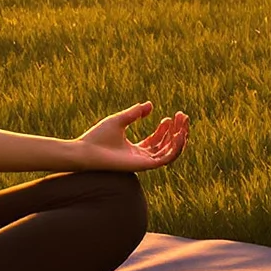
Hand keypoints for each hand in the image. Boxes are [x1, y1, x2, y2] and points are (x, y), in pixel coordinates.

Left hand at [71, 102, 189, 172]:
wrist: (87, 151)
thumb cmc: (98, 137)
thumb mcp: (119, 120)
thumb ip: (135, 113)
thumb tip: (150, 105)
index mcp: (136, 149)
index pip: (157, 141)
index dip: (166, 130)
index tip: (170, 117)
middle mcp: (142, 157)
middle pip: (166, 146)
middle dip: (177, 132)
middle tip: (183, 117)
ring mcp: (144, 162)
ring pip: (169, 153)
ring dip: (179, 138)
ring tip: (183, 123)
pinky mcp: (144, 165)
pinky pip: (165, 159)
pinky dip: (175, 148)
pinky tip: (179, 134)